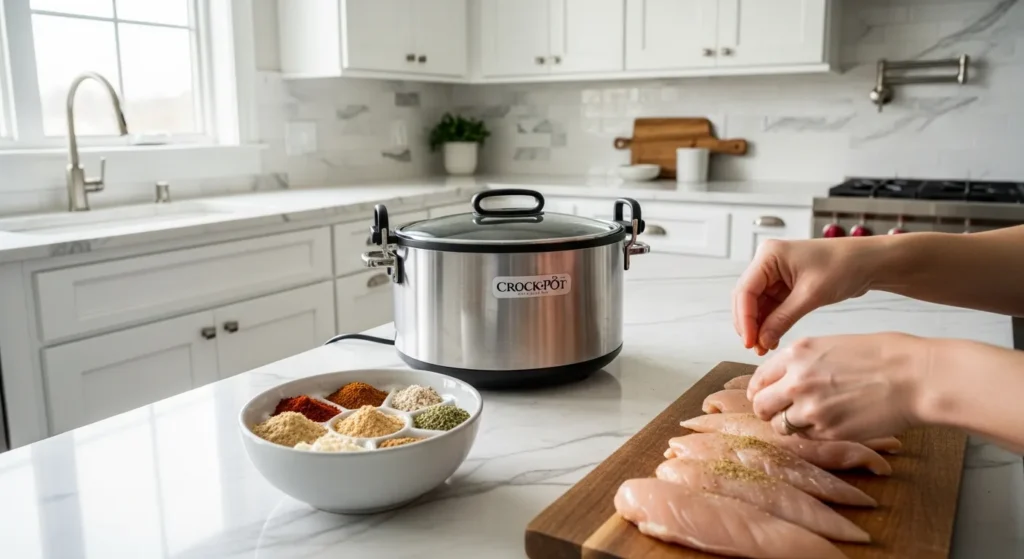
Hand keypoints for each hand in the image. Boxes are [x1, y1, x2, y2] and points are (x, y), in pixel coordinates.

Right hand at [732, 238, 877, 353]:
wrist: (868, 262)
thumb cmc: (844, 266)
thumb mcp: (811, 295)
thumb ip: (782, 319)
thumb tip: (761, 340)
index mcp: (769, 255)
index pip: (745, 291)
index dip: (744, 319)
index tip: (749, 341)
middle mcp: (767, 263)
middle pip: (746, 298)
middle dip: (749, 324)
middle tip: (755, 348)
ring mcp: (774, 274)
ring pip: (755, 305)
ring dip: (759, 326)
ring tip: (764, 347)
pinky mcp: (783, 285)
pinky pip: (769, 307)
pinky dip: (769, 323)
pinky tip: (771, 338)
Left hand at [746, 333, 929, 441]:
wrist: (916, 377)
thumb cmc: (883, 356)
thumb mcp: (832, 345)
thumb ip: (803, 362)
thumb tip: (784, 378)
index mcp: (797, 354)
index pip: (759, 378)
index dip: (760, 390)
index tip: (765, 396)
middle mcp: (797, 381)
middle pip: (761, 405)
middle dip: (768, 410)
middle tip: (780, 412)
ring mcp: (811, 409)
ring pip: (781, 426)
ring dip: (791, 424)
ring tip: (812, 418)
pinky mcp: (828, 433)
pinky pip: (807, 438)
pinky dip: (814, 434)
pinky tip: (833, 422)